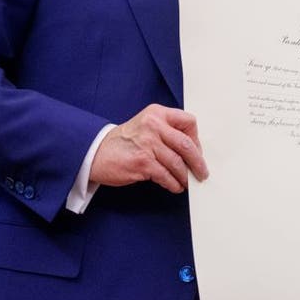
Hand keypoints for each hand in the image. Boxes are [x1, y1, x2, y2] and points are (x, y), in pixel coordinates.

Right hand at [88, 104, 208, 192]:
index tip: (197, 152)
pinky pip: (166, 176)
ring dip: (185, 177)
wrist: (97, 152)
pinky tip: (175, 186)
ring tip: (186, 182)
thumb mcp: (147, 125)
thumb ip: (167, 131)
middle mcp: (153, 125)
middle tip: (202, 173)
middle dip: (198, 162)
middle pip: (187, 145)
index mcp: (157, 113)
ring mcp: (147, 144)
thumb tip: (193, 151)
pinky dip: (174, 184)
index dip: (197, 139)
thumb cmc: (125, 141)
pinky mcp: (142, 162)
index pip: (188, 121)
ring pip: (178, 163)